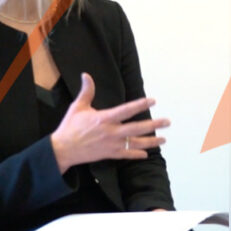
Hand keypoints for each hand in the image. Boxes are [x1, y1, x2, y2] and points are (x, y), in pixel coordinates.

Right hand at [51, 73, 168, 173]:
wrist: (63, 149)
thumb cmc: (70, 127)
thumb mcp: (78, 107)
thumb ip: (86, 91)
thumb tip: (86, 75)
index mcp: (105, 118)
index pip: (127, 110)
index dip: (141, 104)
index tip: (152, 100)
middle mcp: (111, 132)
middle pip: (137, 128)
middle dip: (154, 125)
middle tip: (167, 121)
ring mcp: (112, 144)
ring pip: (136, 143)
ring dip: (151, 141)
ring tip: (163, 139)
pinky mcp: (109, 154)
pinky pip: (126, 155)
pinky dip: (137, 154)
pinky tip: (146, 154)